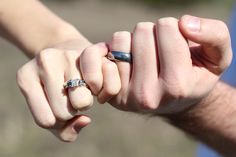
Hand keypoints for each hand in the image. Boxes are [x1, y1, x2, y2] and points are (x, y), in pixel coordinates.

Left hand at [17, 39, 92, 141]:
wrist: (71, 55)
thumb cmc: (59, 91)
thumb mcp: (52, 113)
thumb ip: (66, 131)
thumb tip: (85, 120)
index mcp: (26, 78)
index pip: (46, 120)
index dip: (58, 122)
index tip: (59, 108)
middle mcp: (43, 62)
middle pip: (63, 112)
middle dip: (71, 111)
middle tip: (70, 98)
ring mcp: (66, 55)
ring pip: (81, 102)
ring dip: (84, 102)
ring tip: (80, 89)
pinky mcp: (88, 51)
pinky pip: (97, 87)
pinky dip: (99, 91)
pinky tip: (92, 84)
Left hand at [80, 15, 231, 113]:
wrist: (175, 100)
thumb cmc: (194, 75)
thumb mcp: (217, 57)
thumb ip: (214, 35)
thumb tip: (184, 24)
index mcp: (176, 85)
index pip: (166, 27)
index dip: (173, 29)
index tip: (176, 44)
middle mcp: (148, 95)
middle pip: (142, 31)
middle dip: (152, 34)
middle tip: (159, 51)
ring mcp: (126, 96)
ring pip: (121, 39)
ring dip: (133, 42)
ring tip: (145, 58)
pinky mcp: (110, 93)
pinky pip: (98, 54)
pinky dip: (112, 49)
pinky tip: (126, 60)